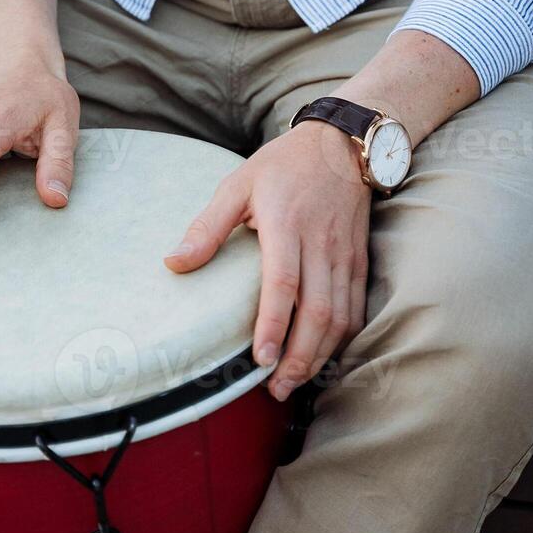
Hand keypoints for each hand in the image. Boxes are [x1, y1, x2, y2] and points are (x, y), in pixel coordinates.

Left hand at [165, 121, 371, 399]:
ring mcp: (344, 254)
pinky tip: (323, 357)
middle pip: (316, 312)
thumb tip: (173, 263)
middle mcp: (320, 242)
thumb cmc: (283, 164)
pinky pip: (355, 307)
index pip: (283, 283)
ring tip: (295, 382)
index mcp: (285, 224)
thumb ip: (207, 227)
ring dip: (319, 355)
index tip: (261, 361)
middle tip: (277, 389)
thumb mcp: (237, 184)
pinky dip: (341, 338)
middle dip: (299, 358)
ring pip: (339, 316)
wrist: (344, 143)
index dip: (273, 326)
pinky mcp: (359, 259)